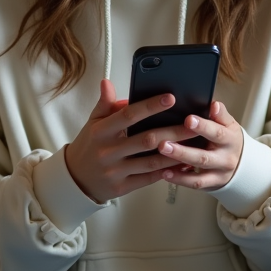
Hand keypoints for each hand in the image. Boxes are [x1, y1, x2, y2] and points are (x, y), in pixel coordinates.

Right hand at [64, 80, 197, 202]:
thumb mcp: (93, 123)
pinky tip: (182, 164)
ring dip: (175, 153)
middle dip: (173, 131)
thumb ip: (104, 104)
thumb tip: (107, 83)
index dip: (151, 106)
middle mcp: (108, 151)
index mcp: (102, 131)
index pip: (129, 115)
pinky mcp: (122, 187)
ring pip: (151, 161)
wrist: (76, 179)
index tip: (171, 98)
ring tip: (195, 144)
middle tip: (194, 124)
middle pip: (146, 139)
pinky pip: (149, 178)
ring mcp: (116, 171)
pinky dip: (167, 171)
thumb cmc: (89, 146)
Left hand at [157, 100, 243, 190]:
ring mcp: (218, 173)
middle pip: (203, 157)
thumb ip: (220, 115)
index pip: (216, 133)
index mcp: (230, 139)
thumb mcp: (229, 125)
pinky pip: (195, 183)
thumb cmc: (228, 139)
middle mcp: (225, 158)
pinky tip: (164, 173)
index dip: (203, 127)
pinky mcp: (211, 184)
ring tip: (161, 158)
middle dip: (182, 152)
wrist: (242, 163)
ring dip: (178, 167)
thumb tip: (213, 104)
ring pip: (198, 173)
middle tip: (163, 144)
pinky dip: (179, 179)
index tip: (188, 119)